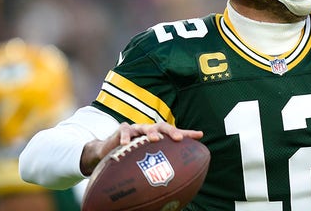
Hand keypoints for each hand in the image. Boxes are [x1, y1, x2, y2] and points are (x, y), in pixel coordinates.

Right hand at [80, 122, 202, 174]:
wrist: (110, 150)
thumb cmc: (133, 154)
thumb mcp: (147, 160)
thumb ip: (160, 167)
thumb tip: (177, 184)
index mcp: (159, 136)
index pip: (175, 133)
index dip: (188, 133)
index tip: (200, 135)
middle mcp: (150, 130)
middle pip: (163, 126)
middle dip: (172, 131)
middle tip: (178, 139)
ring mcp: (137, 128)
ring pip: (146, 127)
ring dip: (151, 132)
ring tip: (155, 139)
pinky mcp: (123, 129)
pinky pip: (125, 131)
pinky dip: (125, 137)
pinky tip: (125, 144)